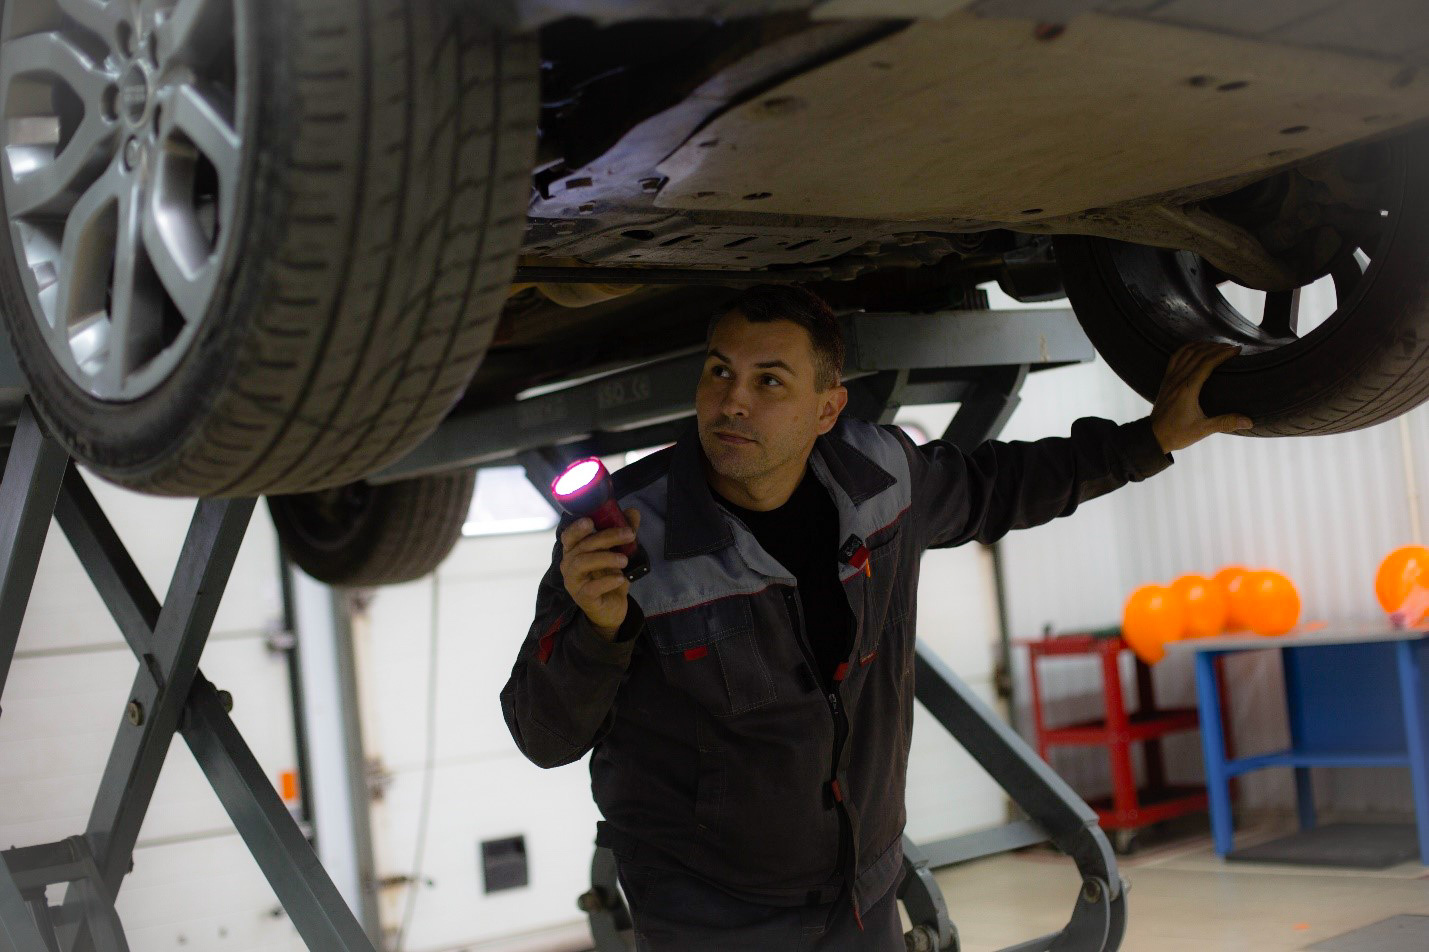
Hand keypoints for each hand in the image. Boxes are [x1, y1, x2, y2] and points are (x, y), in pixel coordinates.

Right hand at [559, 508, 641, 640]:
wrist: (611, 609)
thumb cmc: (609, 578)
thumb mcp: (620, 553)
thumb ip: (624, 533)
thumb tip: (633, 512)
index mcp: (575, 551)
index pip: (569, 536)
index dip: (577, 528)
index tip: (591, 521)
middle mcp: (569, 565)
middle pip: (583, 546)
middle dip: (607, 537)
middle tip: (629, 535)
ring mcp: (574, 582)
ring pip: (582, 563)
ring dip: (606, 558)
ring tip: (624, 560)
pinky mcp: (583, 598)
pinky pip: (591, 587)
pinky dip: (607, 581)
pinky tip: (620, 579)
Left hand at [1149, 341, 1254, 452]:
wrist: (1153, 436)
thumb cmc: (1178, 433)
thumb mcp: (1203, 429)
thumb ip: (1225, 423)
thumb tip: (1249, 421)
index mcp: (1188, 389)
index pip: (1207, 363)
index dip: (1222, 353)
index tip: (1237, 350)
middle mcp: (1178, 380)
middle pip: (1198, 354)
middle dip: (1217, 347)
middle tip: (1233, 346)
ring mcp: (1170, 378)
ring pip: (1186, 353)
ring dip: (1203, 345)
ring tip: (1218, 345)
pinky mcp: (1166, 380)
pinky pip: (1175, 357)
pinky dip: (1187, 348)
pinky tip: (1196, 347)